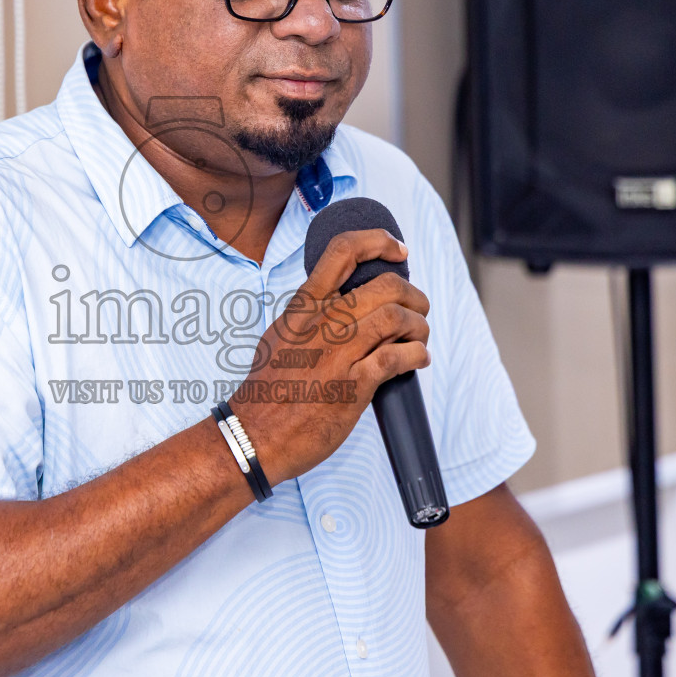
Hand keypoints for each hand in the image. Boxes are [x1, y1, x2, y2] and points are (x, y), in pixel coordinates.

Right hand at [231, 228, 430, 484]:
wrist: (255, 434)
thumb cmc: (267, 390)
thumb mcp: (280, 337)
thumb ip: (308, 316)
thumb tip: (338, 303)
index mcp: (303, 308)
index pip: (342, 253)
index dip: (378, 242)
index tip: (399, 251)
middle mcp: (321, 324)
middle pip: (384, 285)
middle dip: (414, 295)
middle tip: (419, 308)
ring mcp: (337, 353)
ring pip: (395, 317)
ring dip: (419, 326)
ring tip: (419, 337)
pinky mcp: (352, 385)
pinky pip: (397, 357)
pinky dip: (417, 354)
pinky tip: (418, 360)